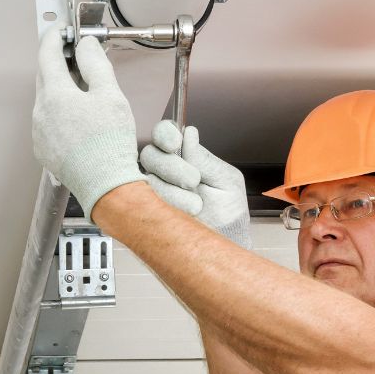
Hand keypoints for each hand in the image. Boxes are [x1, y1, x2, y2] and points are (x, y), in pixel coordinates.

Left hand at [33, 31, 144, 216]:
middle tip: (78, 55)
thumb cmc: (110, 143)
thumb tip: (85, 45)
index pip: (47, 54)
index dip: (55, 37)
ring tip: (85, 89)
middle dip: (59, 61)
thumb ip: (95, 64)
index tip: (63, 30)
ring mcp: (39, 132)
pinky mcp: (43, 148)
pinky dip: (60, 110)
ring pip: (47, 99)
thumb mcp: (110, 95)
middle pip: (45, 76)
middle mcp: (40, 112)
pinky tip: (80, 117)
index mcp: (55, 95)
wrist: (105, 184)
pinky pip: (48, 120)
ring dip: (61, 88)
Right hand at [140, 120, 251, 248]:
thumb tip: (189, 133)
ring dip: (173, 190)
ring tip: (196, 204)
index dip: (165, 134)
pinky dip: (167, 205)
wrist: (225, 240)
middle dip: (172, 166)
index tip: (175, 142)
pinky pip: (146, 201)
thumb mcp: (226, 180)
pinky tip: (183, 211)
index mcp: (186, 155)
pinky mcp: (150, 209)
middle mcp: (166, 169)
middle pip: (150, 154)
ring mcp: (156, 189)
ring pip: (148, 178)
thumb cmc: (228, 211)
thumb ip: (205, 159)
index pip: (165, 133)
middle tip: (193, 180)